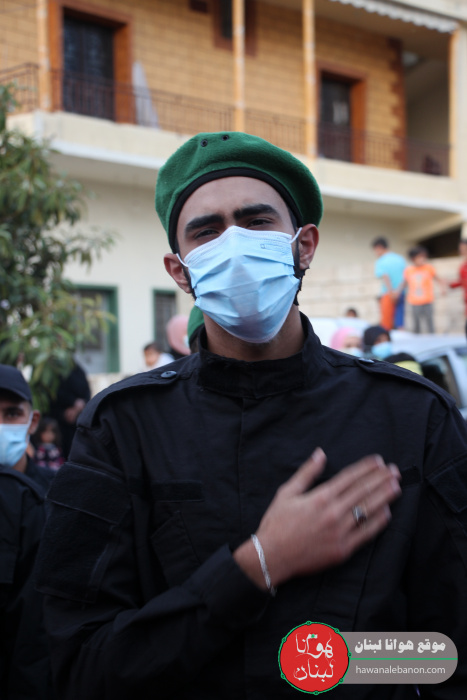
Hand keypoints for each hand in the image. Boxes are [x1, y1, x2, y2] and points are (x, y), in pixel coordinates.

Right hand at [235, 449, 400, 589]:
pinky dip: (378, 522)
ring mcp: (339, 532)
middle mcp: (333, 513)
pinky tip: (387, 513)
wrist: (272, 556)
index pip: (349, 477)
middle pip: (363, 491)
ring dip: (384, 497)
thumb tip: (321, 454)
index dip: (366, 468)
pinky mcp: (342, 550)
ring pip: (367, 510)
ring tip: (396, 486)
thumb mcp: (287, 492)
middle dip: (381, 479)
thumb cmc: (276, 523)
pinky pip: (365, 534)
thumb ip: (307, 472)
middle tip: (395, 470)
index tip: (378, 461)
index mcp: (320, 497)